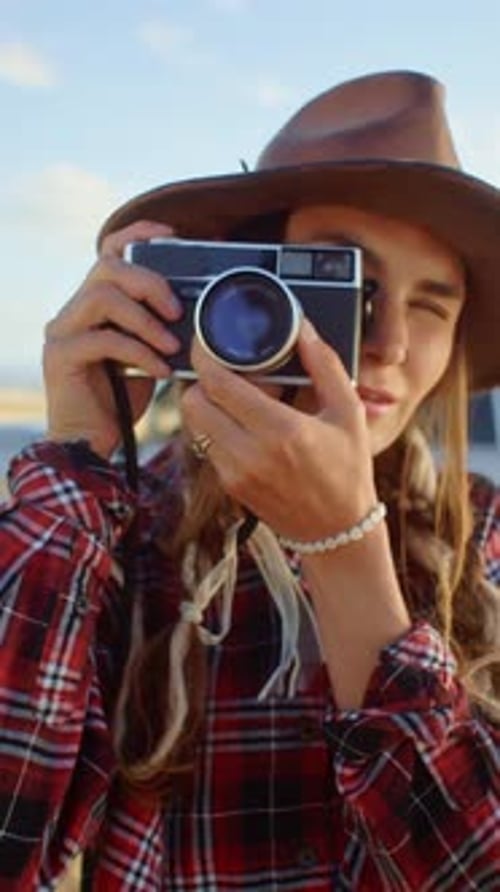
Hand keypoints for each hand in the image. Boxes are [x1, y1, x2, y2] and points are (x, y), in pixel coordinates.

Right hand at [43, 220, 181, 458]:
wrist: (91, 445)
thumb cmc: (121, 401)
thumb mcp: (149, 356)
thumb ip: (161, 328)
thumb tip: (198, 309)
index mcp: (93, 304)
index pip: (109, 251)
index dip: (138, 235)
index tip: (172, 237)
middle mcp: (73, 312)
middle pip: (108, 266)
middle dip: (150, 283)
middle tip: (179, 311)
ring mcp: (61, 332)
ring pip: (103, 296)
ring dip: (145, 319)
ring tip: (171, 346)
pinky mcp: (60, 356)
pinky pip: (103, 339)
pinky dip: (139, 352)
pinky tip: (160, 370)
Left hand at [181, 319, 377, 539]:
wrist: (338, 531)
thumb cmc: (348, 469)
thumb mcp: (347, 413)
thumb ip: (324, 365)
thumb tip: (303, 329)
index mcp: (281, 430)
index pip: (218, 383)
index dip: (204, 356)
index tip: (207, 343)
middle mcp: (251, 453)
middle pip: (192, 401)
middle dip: (202, 380)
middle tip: (224, 372)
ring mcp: (235, 473)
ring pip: (194, 424)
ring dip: (207, 404)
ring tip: (236, 399)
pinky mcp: (230, 486)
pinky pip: (207, 446)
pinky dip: (217, 429)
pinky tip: (244, 426)